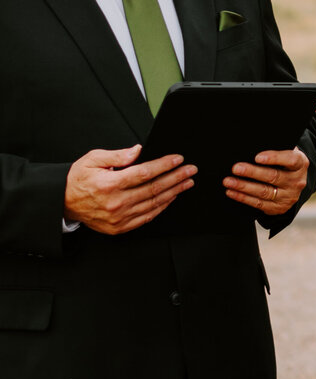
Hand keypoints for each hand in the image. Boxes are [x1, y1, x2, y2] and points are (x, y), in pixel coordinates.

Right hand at [65, 146, 195, 235]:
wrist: (63, 202)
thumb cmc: (78, 179)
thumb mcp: (93, 159)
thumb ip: (117, 155)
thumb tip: (138, 151)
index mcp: (109, 184)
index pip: (144, 173)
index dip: (164, 165)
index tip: (178, 159)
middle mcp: (116, 203)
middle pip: (154, 189)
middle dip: (176, 178)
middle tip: (190, 170)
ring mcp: (119, 218)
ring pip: (154, 204)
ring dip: (174, 192)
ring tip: (186, 183)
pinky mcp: (119, 227)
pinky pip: (146, 217)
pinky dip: (161, 207)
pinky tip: (171, 198)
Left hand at [224, 146, 308, 215]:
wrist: (294, 183)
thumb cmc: (284, 162)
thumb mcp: (286, 153)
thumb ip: (275, 149)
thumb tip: (251, 148)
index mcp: (300, 164)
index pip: (290, 160)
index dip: (274, 158)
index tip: (257, 157)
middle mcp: (297, 181)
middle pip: (273, 176)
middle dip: (252, 172)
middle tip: (236, 168)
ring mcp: (288, 197)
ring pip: (264, 192)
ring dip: (244, 186)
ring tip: (229, 181)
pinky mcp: (278, 208)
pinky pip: (259, 204)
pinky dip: (244, 198)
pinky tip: (232, 192)